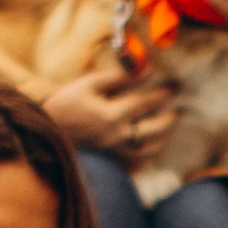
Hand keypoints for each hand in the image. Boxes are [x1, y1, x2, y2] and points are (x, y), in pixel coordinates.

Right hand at [42, 65, 178, 155]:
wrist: (48, 128)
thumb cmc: (67, 102)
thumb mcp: (89, 84)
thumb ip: (117, 77)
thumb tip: (142, 69)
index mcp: (112, 115)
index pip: (145, 103)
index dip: (163, 93)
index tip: (176, 86)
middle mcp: (117, 136)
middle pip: (153, 130)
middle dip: (169, 118)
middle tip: (179, 108)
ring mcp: (116, 150)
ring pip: (149, 148)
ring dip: (163, 136)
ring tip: (169, 124)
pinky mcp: (112, 158)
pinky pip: (138, 159)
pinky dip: (150, 150)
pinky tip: (154, 140)